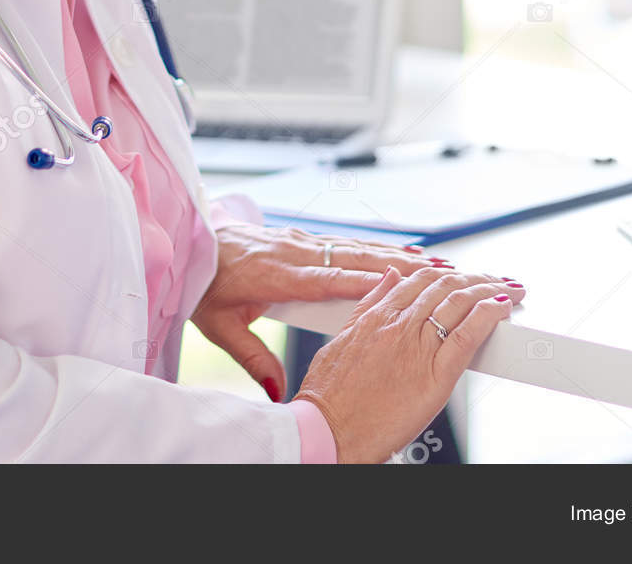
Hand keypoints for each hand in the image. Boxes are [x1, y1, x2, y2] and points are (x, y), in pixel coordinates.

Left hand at [190, 223, 449, 401]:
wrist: (191, 244)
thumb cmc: (204, 288)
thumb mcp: (220, 328)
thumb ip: (252, 359)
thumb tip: (276, 393)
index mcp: (277, 275)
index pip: (328, 278)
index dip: (366, 280)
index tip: (403, 282)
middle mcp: (294, 253)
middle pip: (354, 258)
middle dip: (398, 265)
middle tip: (440, 270)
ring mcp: (300, 242)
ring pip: (355, 247)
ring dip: (394, 254)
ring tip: (434, 261)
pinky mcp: (302, 239)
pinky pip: (345, 243)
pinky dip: (375, 247)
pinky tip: (399, 252)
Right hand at [293, 265, 524, 462]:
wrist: (328, 431)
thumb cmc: (330, 396)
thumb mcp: (342, 338)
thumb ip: (368, 305)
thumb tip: (389, 277)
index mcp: (377, 316)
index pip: (421, 279)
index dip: (448, 272)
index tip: (463, 274)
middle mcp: (399, 325)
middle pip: (446, 286)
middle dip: (475, 277)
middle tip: (494, 278)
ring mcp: (417, 347)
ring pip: (460, 303)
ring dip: (489, 289)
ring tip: (508, 289)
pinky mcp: (436, 375)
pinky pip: (467, 336)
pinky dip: (489, 316)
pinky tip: (502, 307)